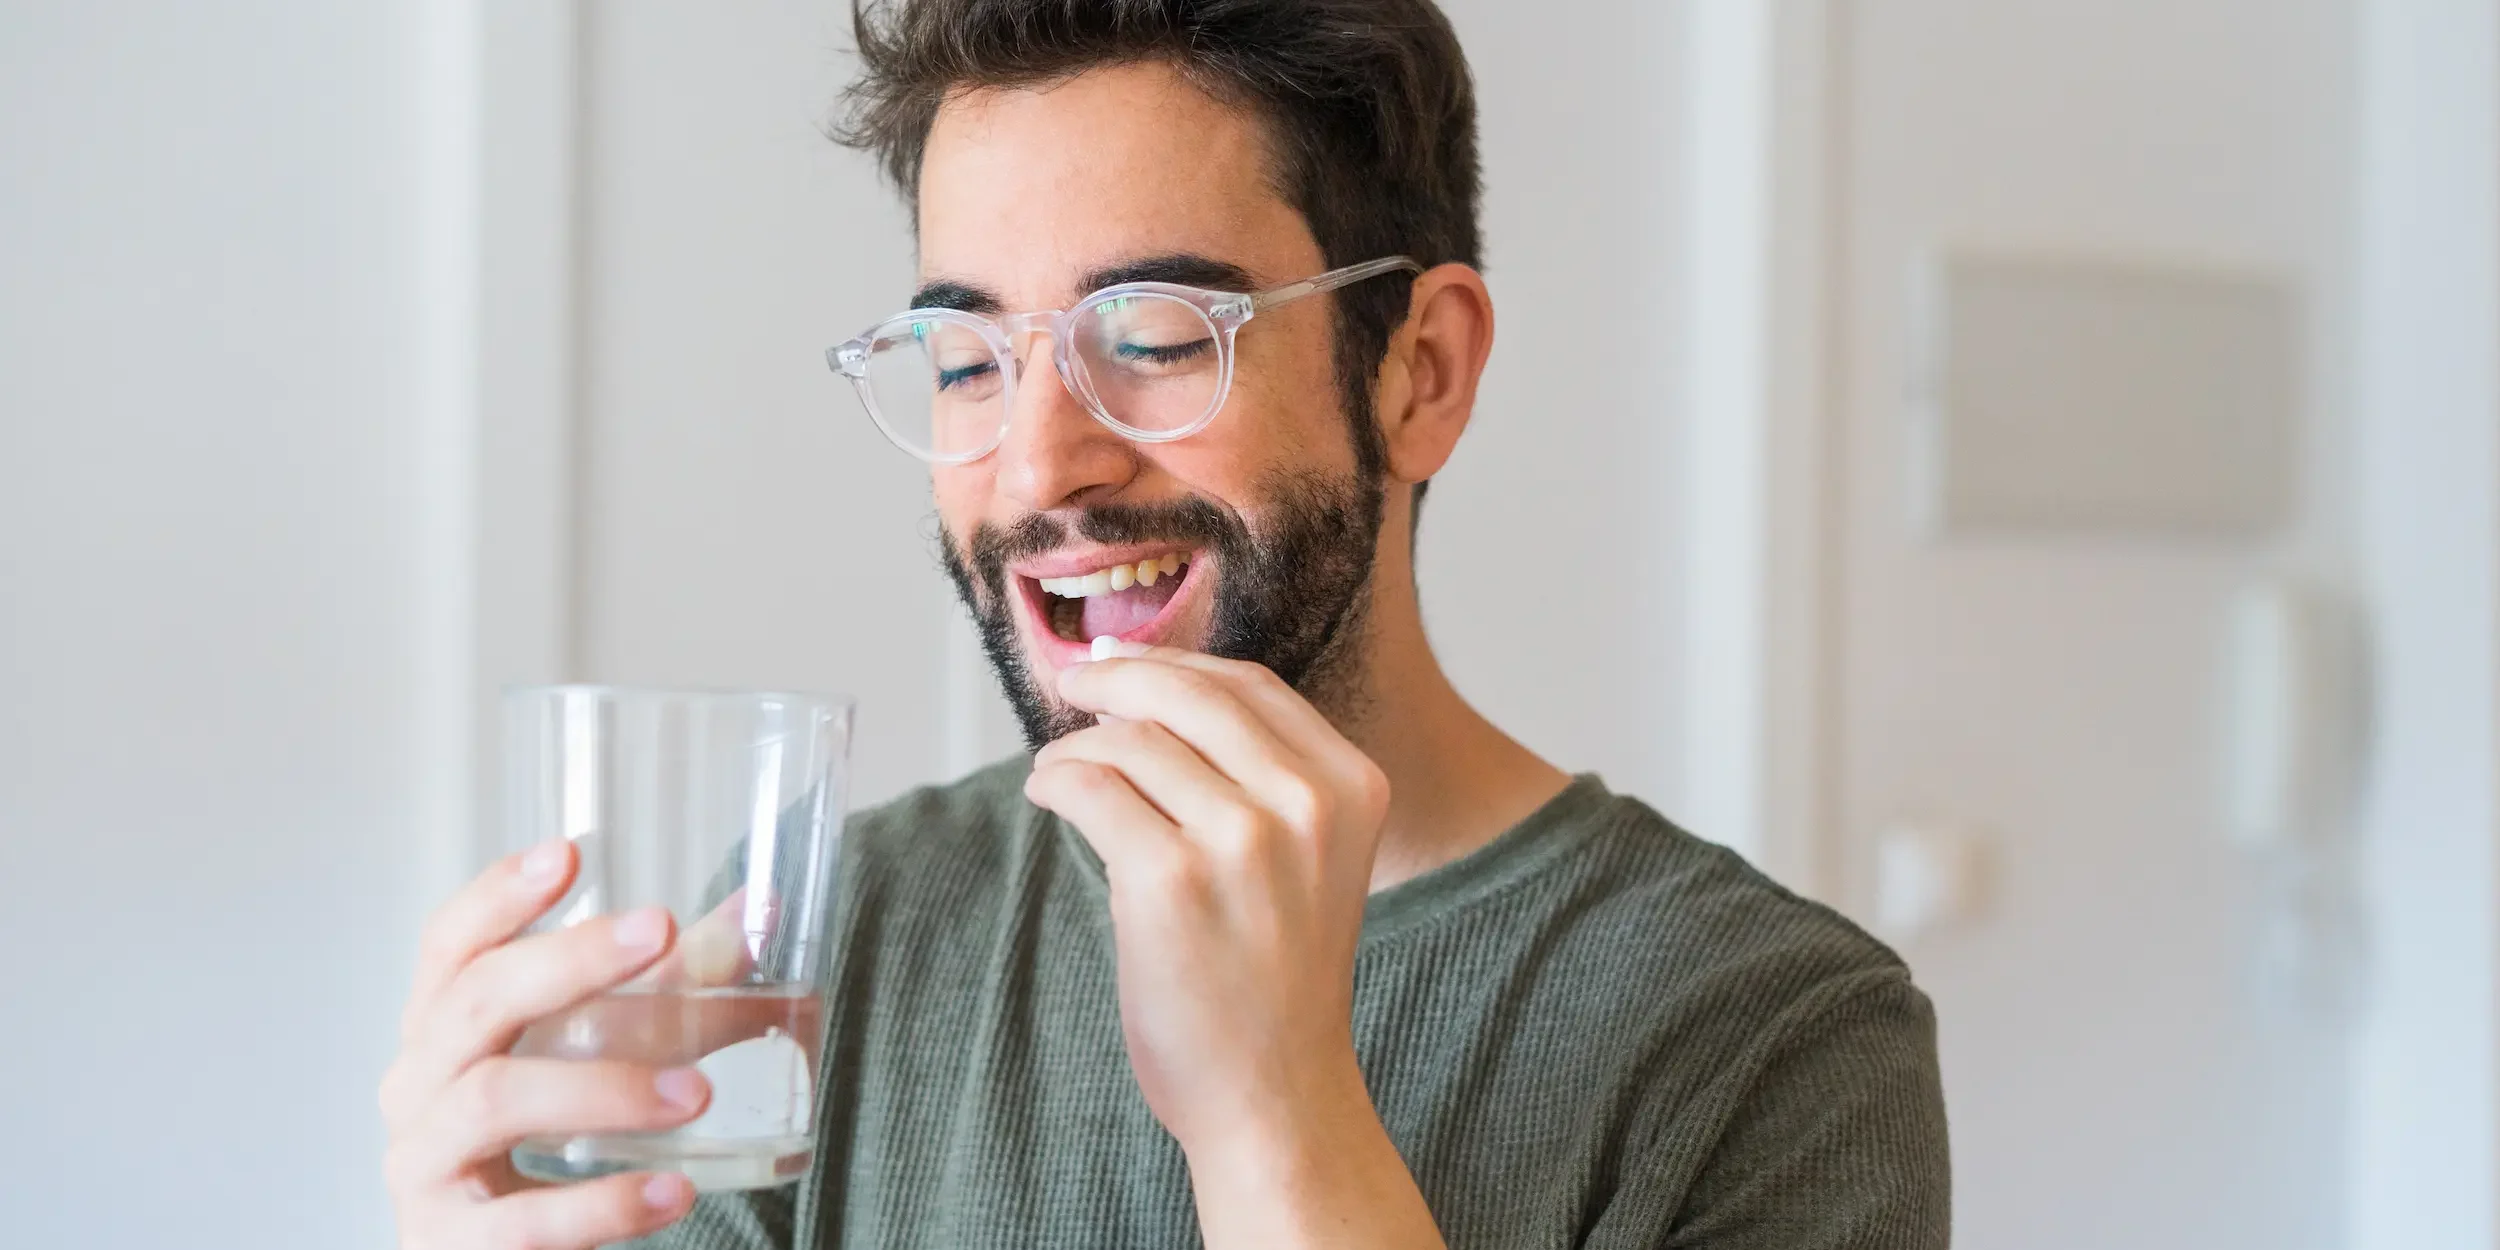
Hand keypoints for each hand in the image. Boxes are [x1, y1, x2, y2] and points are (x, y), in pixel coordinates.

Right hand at [379, 841, 732, 1248]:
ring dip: (604, 1085)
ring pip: (494, 1100)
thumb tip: (762, 917)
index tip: (569, 851)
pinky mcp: (453, 1249)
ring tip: (699, 1092)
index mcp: (443, 1031)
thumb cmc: (538, 1149)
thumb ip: (674, 991)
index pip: (450, 945)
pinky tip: (673, 1191)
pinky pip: (524, 1224)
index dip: (499, 895)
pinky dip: (604, 1205)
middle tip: (662, 927)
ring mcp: (423, 1169)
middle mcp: (416, 1089)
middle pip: (476, 1000)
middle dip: (569, 957)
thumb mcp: (598, 1058)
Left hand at [1023, 645, 1390, 1160]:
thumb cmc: (1275, 978)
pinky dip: (1056, 781)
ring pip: (1131, 741)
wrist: (1273, 1095)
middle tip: (1073, 684)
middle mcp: (1307, 804)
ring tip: (1056, 770)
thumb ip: (1258, 775)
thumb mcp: (1308, 857)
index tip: (1121, 663)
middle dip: (1116, 678)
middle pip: (1189, 694)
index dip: (1174, 664)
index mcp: (1350, 787)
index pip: (1250, 685)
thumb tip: (1143, 683)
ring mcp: (1242, 840)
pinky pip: (1091, 789)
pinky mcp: (1171, 880)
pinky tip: (1048, 794)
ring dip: (1076, 746)